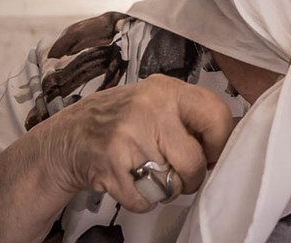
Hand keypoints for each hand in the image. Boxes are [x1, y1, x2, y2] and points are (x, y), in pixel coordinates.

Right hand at [25, 74, 233, 212]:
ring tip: (149, 173)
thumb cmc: (121, 121)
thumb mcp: (154, 102)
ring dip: (165, 189)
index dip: (220, 143)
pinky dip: (141, 200)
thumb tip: (223, 147)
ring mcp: (128, 138)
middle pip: (195, 161)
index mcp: (166, 90)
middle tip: (178, 173)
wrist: (67, 137)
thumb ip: (187, 117)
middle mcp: (149, 109)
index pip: (216, 115)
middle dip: (191, 177)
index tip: (211, 154)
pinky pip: (146, 200)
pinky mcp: (111, 167)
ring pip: (172, 185)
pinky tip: (130, 182)